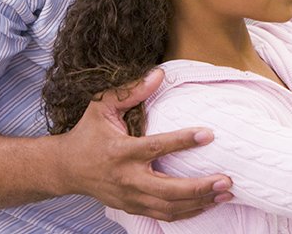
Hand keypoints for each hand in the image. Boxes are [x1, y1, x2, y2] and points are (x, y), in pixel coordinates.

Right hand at [55, 69, 232, 220]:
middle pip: (168, 190)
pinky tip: (206, 205)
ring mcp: (129, 197)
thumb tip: (159, 74)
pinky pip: (162, 215)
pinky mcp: (131, 207)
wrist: (65, 169)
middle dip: (199, 187)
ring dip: (199, 203)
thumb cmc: (87, 134)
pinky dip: (187, 213)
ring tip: (225, 195)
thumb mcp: (102, 107)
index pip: (156, 147)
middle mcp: (126, 178)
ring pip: (168, 207)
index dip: (183, 141)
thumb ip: (130, 91)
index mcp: (121, 151)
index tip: (209, 134)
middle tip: (226, 181)